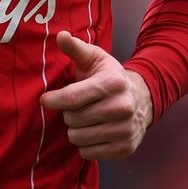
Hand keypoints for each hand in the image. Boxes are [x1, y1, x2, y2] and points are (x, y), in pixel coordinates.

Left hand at [39, 30, 152, 159]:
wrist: (141, 98)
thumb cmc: (109, 76)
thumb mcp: (94, 58)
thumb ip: (75, 48)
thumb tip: (61, 35)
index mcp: (113, 83)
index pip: (72, 98)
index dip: (53, 100)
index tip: (46, 99)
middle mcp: (122, 107)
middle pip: (73, 119)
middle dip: (68, 113)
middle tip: (77, 107)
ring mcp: (125, 130)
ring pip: (78, 138)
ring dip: (75, 130)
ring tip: (85, 119)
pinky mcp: (125, 148)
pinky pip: (88, 153)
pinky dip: (86, 145)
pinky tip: (94, 132)